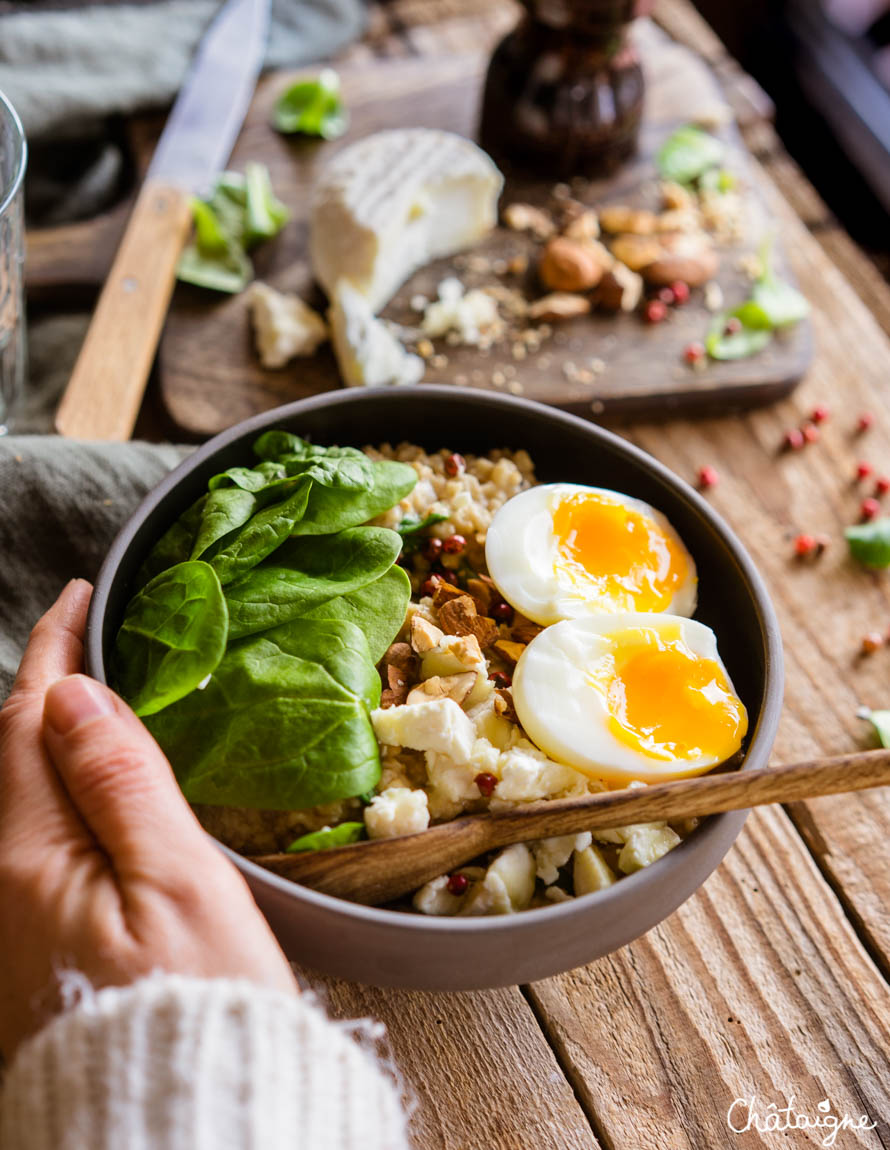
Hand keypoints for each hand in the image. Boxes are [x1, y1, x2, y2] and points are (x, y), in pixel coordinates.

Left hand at [0, 580, 296, 1059]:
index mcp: (34, 857)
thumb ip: (121, 782)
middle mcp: (5, 884)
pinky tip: (94, 782)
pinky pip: (38, 838)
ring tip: (95, 693)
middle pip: (12, 753)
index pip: (28, 720)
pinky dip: (61, 787)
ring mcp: (14, 918)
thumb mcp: (176, 880)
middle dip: (44, 685)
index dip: (51, 651)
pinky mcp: (37, 943)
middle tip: (89, 635)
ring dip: (52, 733)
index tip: (77, 598)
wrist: (182, 1124)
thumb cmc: (199, 1005)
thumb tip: (74, 695)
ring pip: (22, 795)